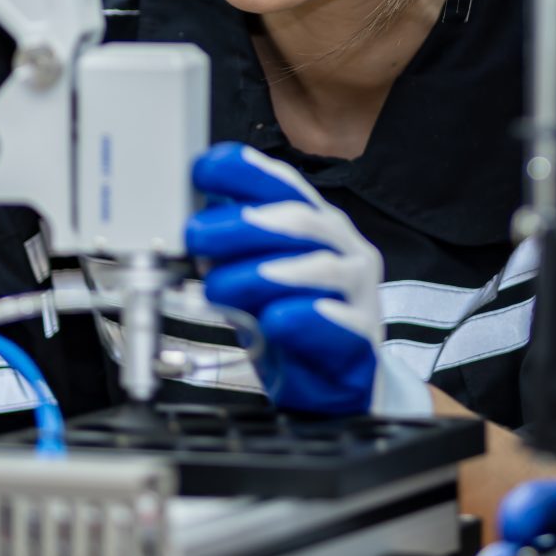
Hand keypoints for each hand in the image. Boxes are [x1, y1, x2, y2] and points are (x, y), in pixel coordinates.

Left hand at [187, 142, 393, 416]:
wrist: (332, 385)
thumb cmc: (292, 324)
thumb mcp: (254, 279)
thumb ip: (231, 248)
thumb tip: (193, 222)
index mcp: (315, 224)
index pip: (283, 185)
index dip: (245, 172)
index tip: (204, 170)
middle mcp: (343, 247)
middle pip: (298, 221)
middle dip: (243, 226)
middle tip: (198, 236)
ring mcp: (357, 290)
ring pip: (318, 268)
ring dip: (265, 274)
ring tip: (222, 288)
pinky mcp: (362, 336)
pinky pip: (338, 321)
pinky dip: (305, 318)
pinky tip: (275, 321)